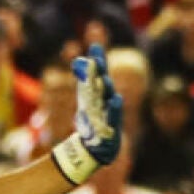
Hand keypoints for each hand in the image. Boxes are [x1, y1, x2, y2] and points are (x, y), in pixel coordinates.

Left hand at [50, 45, 123, 183]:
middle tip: (96, 60)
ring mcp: (110, 115)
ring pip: (109, 100)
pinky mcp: (112, 129)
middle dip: (101, 73)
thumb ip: (85, 78)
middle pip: (103, 84)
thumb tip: (78, 60)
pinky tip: (116, 99)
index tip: (93, 47)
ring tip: (104, 79)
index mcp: (99, 93)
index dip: (97, 61)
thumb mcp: (87, 99)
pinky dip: (114, 110)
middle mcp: (107, 102)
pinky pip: (113, 119)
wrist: (96, 146)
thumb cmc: (93, 119)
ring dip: (107, 89)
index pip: (99, 74)